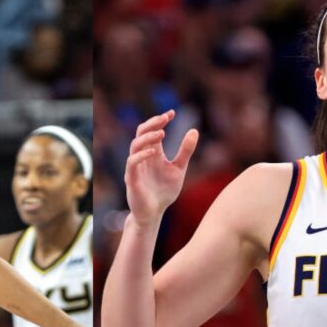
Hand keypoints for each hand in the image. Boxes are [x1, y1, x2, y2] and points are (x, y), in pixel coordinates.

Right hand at [124, 110, 198, 225]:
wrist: (154, 213)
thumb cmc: (164, 191)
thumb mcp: (179, 168)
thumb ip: (185, 151)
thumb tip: (194, 130)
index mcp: (152, 153)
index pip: (152, 130)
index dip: (160, 120)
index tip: (172, 113)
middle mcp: (142, 157)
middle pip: (141, 133)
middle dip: (152, 123)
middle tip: (166, 118)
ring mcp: (136, 167)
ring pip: (134, 145)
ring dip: (147, 137)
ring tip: (162, 133)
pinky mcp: (132, 179)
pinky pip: (132, 163)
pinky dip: (141, 155)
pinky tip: (153, 151)